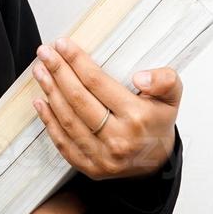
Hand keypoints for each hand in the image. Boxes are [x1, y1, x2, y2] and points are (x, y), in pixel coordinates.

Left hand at [30, 38, 181, 180]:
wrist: (157, 163)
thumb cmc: (157, 123)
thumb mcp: (172, 97)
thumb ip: (165, 80)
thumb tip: (140, 77)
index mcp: (137, 117)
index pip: (98, 83)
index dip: (77, 61)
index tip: (63, 45)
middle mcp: (118, 139)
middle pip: (78, 99)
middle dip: (58, 72)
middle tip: (45, 53)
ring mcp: (102, 157)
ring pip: (68, 120)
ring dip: (50, 93)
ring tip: (40, 72)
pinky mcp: (90, 168)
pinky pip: (64, 143)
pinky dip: (49, 122)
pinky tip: (41, 102)